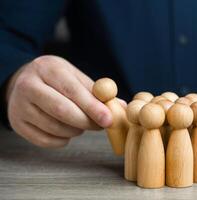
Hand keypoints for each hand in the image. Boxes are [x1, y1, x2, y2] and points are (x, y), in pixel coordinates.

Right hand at [6, 55, 124, 147]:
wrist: (23, 83)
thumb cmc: (56, 80)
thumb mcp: (75, 77)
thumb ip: (97, 92)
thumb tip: (121, 107)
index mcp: (47, 69)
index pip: (72, 90)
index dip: (92, 107)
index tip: (109, 119)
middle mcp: (28, 85)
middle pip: (61, 110)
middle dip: (86, 122)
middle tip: (101, 125)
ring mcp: (19, 106)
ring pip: (55, 127)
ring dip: (76, 130)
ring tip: (81, 123)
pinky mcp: (17, 124)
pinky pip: (45, 140)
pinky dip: (62, 140)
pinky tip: (66, 130)